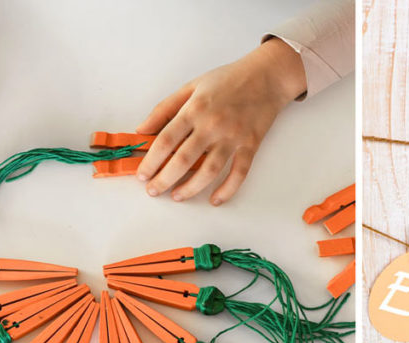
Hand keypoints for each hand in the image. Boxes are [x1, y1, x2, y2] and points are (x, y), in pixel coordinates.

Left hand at [135, 37, 305, 205]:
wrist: (266, 76)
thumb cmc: (227, 80)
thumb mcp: (190, 86)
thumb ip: (164, 108)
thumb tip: (142, 130)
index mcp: (194, 109)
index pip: (166, 141)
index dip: (151, 161)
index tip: (142, 174)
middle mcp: (212, 125)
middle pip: (183, 160)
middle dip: (164, 179)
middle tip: (153, 190)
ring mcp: (233, 137)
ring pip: (209, 171)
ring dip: (191, 188)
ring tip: (177, 196)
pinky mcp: (251, 145)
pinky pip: (239, 173)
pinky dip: (227, 189)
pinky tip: (215, 199)